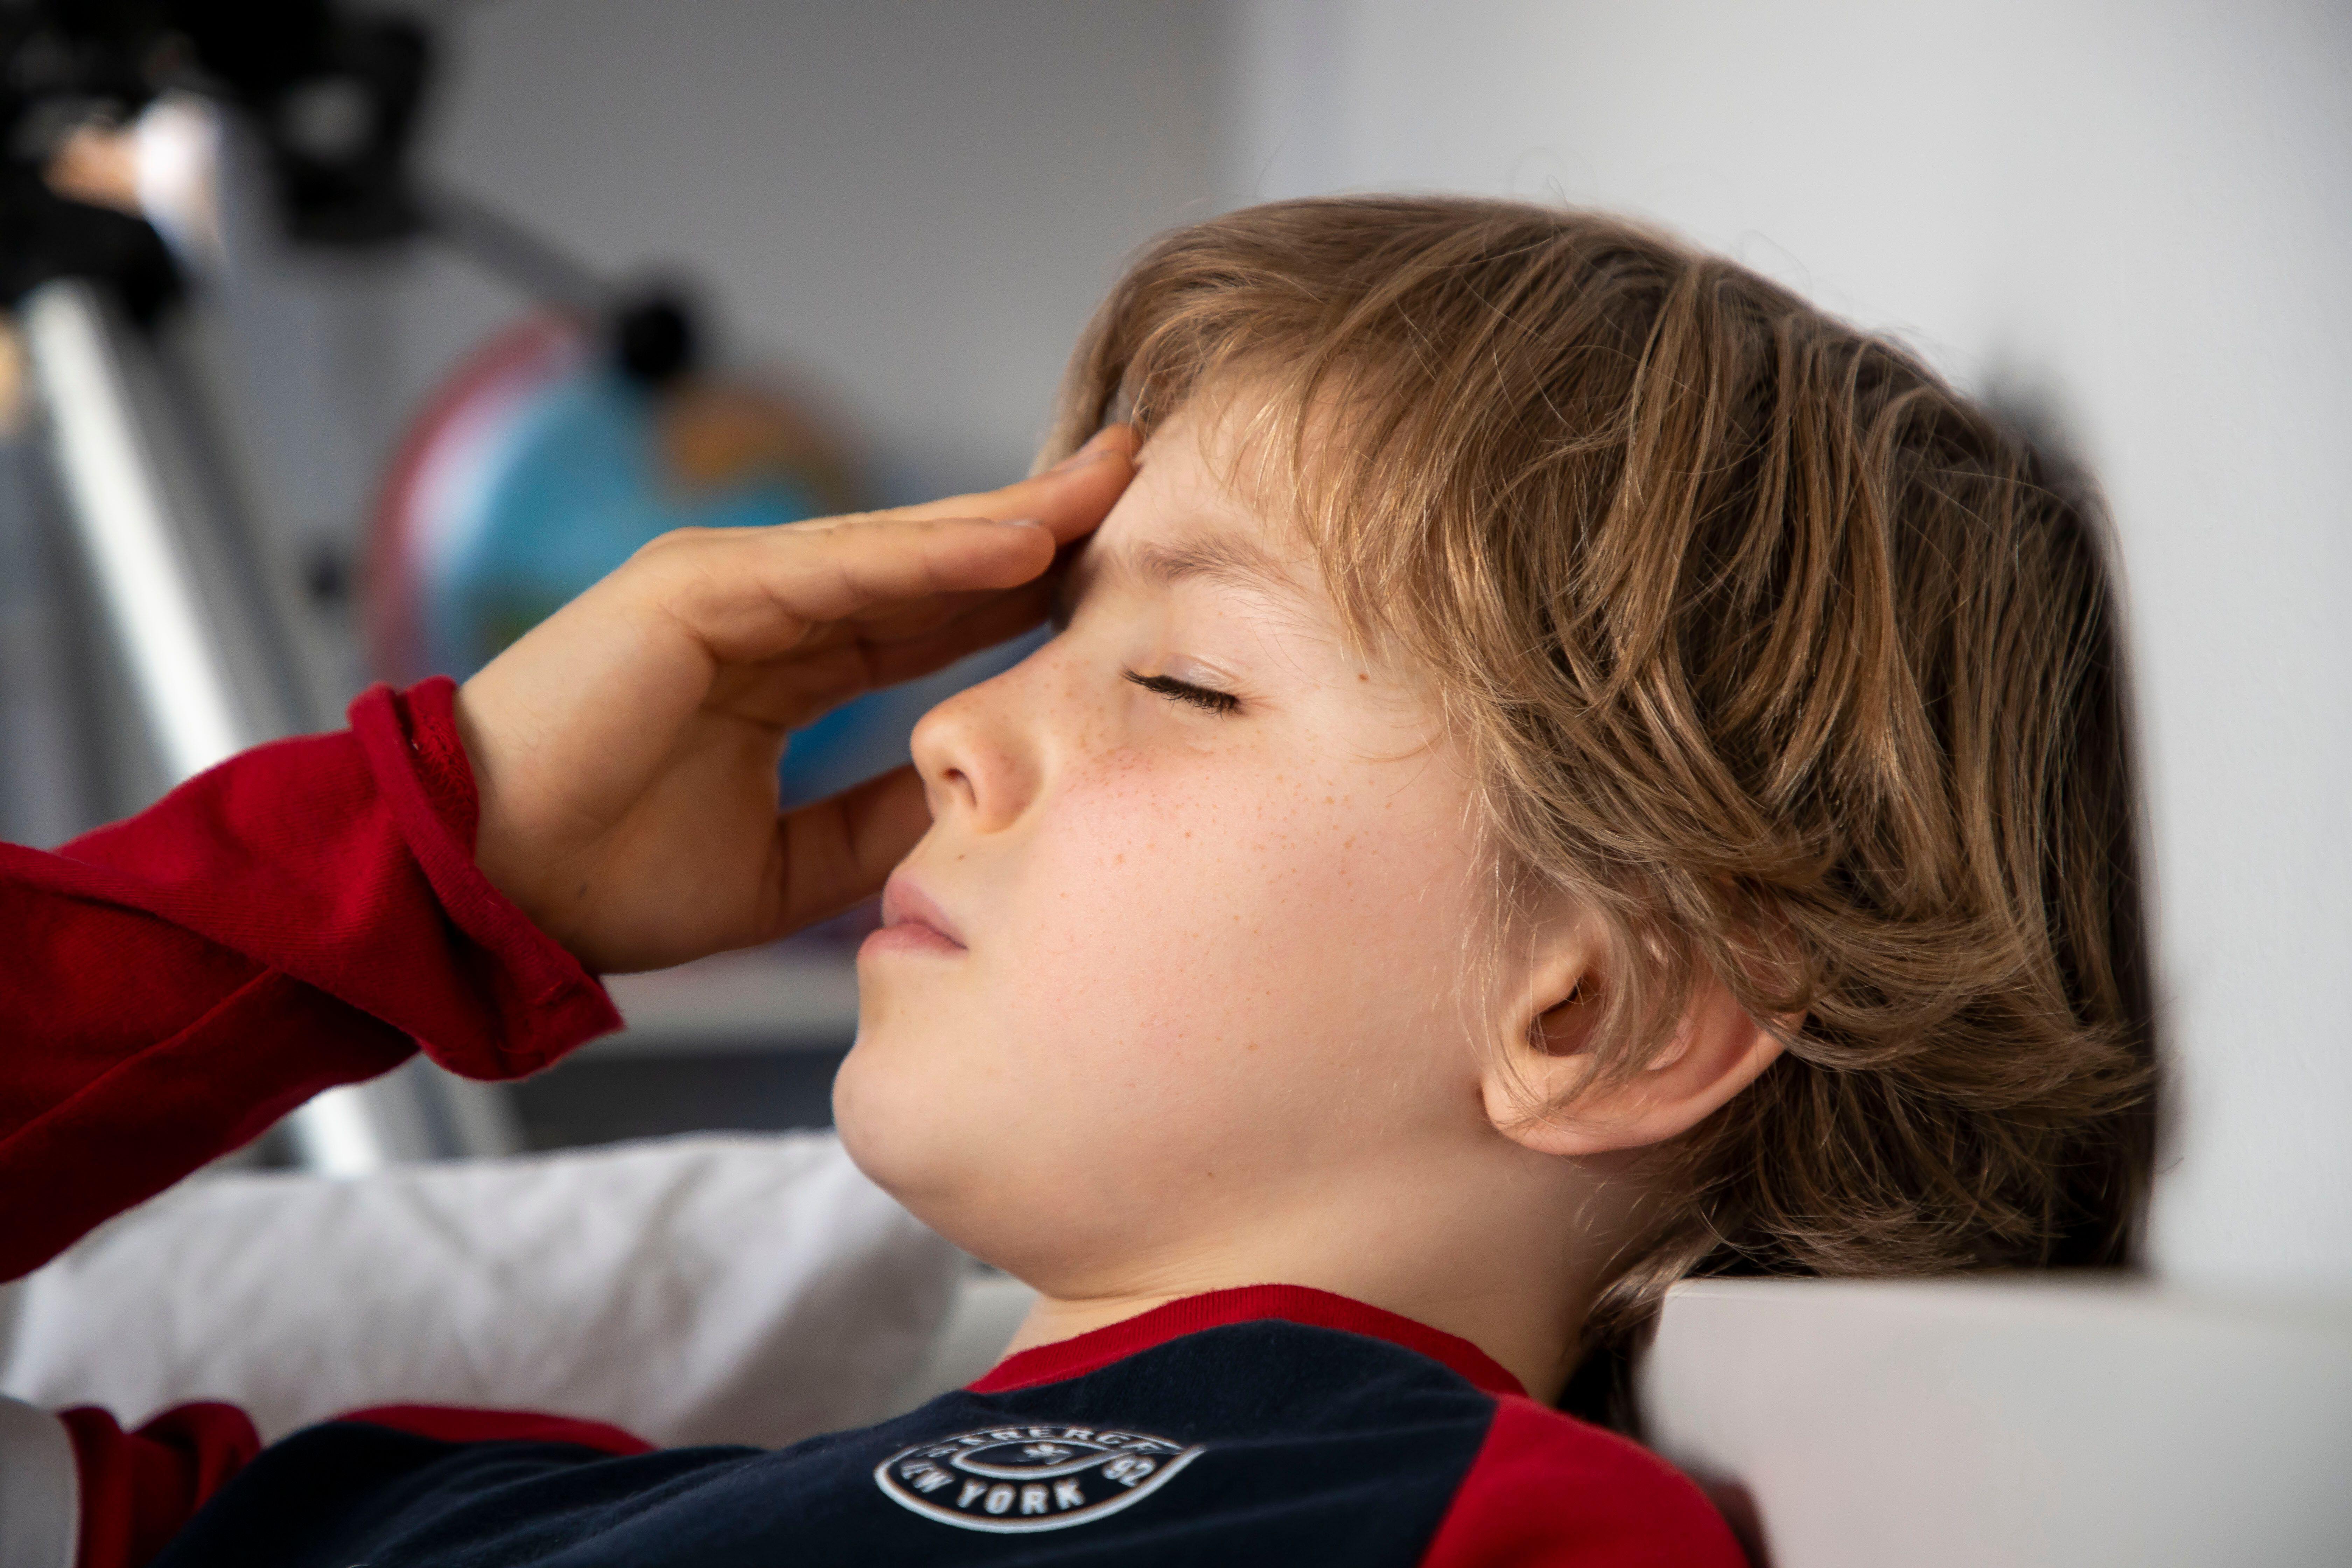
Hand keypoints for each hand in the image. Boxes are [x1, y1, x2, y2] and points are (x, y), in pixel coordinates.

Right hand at [453, 427, 1134, 972]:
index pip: (931, 617)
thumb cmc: (608, 877)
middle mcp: (766, 609)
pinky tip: (1020, 537)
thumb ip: (872, 821)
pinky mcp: (694, 586)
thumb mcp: (787, 865)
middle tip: (1142, 485)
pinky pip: (837, 566)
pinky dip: (931, 552)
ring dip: (1007, 518)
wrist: (488, 888)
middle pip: (932, 562)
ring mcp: (729, 586)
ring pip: (900, 548)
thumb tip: (963, 808)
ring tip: (1110, 488)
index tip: (1120, 580)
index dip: (1026, 592)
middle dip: (1039, 525)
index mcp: (785, 667)